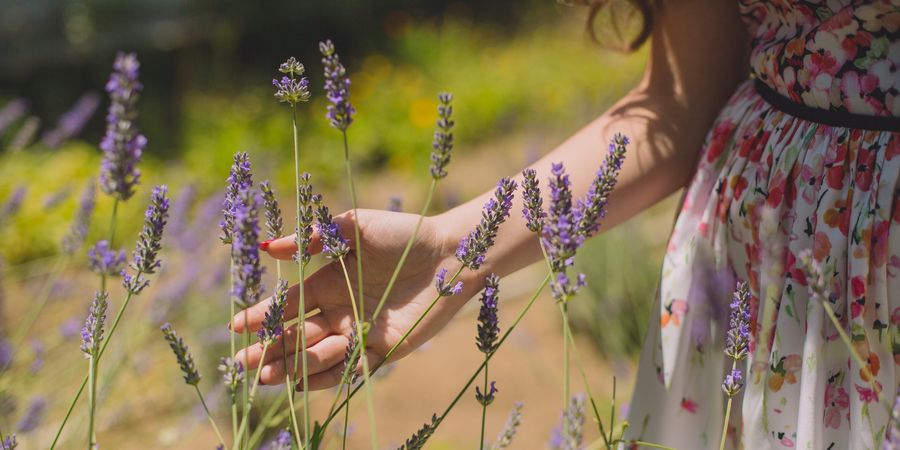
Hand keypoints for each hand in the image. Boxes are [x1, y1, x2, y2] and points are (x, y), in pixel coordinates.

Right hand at [230, 209, 477, 389]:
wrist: (450, 253)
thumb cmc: (403, 234)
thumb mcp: (354, 227)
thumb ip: (314, 238)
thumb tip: (268, 248)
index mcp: (329, 282)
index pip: (287, 305)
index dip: (261, 316)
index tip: (235, 327)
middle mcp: (340, 310)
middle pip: (296, 336)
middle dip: (268, 350)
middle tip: (241, 364)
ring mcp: (360, 332)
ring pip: (318, 356)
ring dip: (293, 366)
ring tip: (267, 375)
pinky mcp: (384, 349)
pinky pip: (351, 369)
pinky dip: (327, 377)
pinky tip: (303, 383)